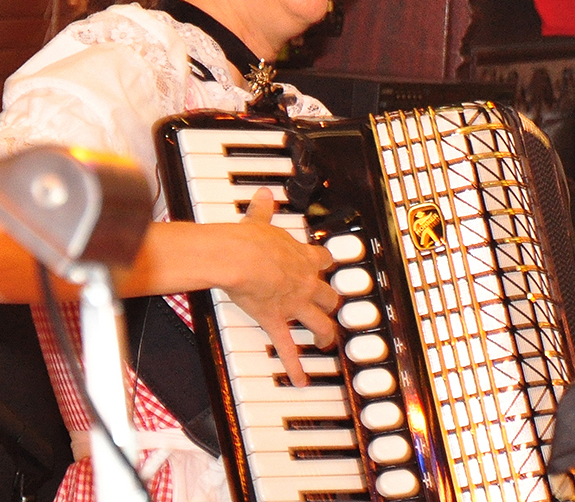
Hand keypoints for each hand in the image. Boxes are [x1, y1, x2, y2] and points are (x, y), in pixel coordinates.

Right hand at [221, 188, 338, 386]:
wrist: (240, 258)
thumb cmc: (249, 240)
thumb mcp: (259, 220)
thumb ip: (263, 209)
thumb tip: (263, 195)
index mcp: (301, 256)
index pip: (323, 259)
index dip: (326, 262)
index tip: (327, 263)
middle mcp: (304, 282)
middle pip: (329, 294)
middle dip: (333, 301)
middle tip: (333, 307)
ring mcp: (294, 304)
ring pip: (320, 322)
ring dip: (325, 333)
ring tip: (326, 342)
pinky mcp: (277, 321)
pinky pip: (288, 348)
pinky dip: (295, 367)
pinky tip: (301, 381)